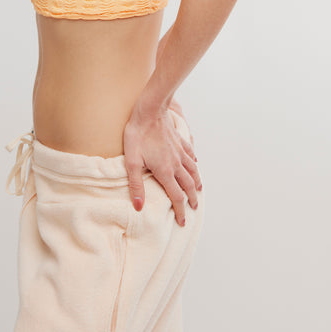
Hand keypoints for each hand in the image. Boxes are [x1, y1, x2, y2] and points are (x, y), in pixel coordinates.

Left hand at [123, 101, 201, 226]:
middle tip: (193, 209)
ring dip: (197, 183)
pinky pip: (190, 155)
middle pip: (188, 186)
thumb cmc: (138, 134)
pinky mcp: (180, 141)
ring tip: (199, 190)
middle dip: (192, 199)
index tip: (182, 221)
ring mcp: (180, 151)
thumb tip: (139, 206)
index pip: (176, 197)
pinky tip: (195, 164)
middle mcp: (176, 163)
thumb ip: (136, 185)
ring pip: (193, 171)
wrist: (150, 110)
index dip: (180, 211)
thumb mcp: (131, 161)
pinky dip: (194, 163)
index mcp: (165, 171)